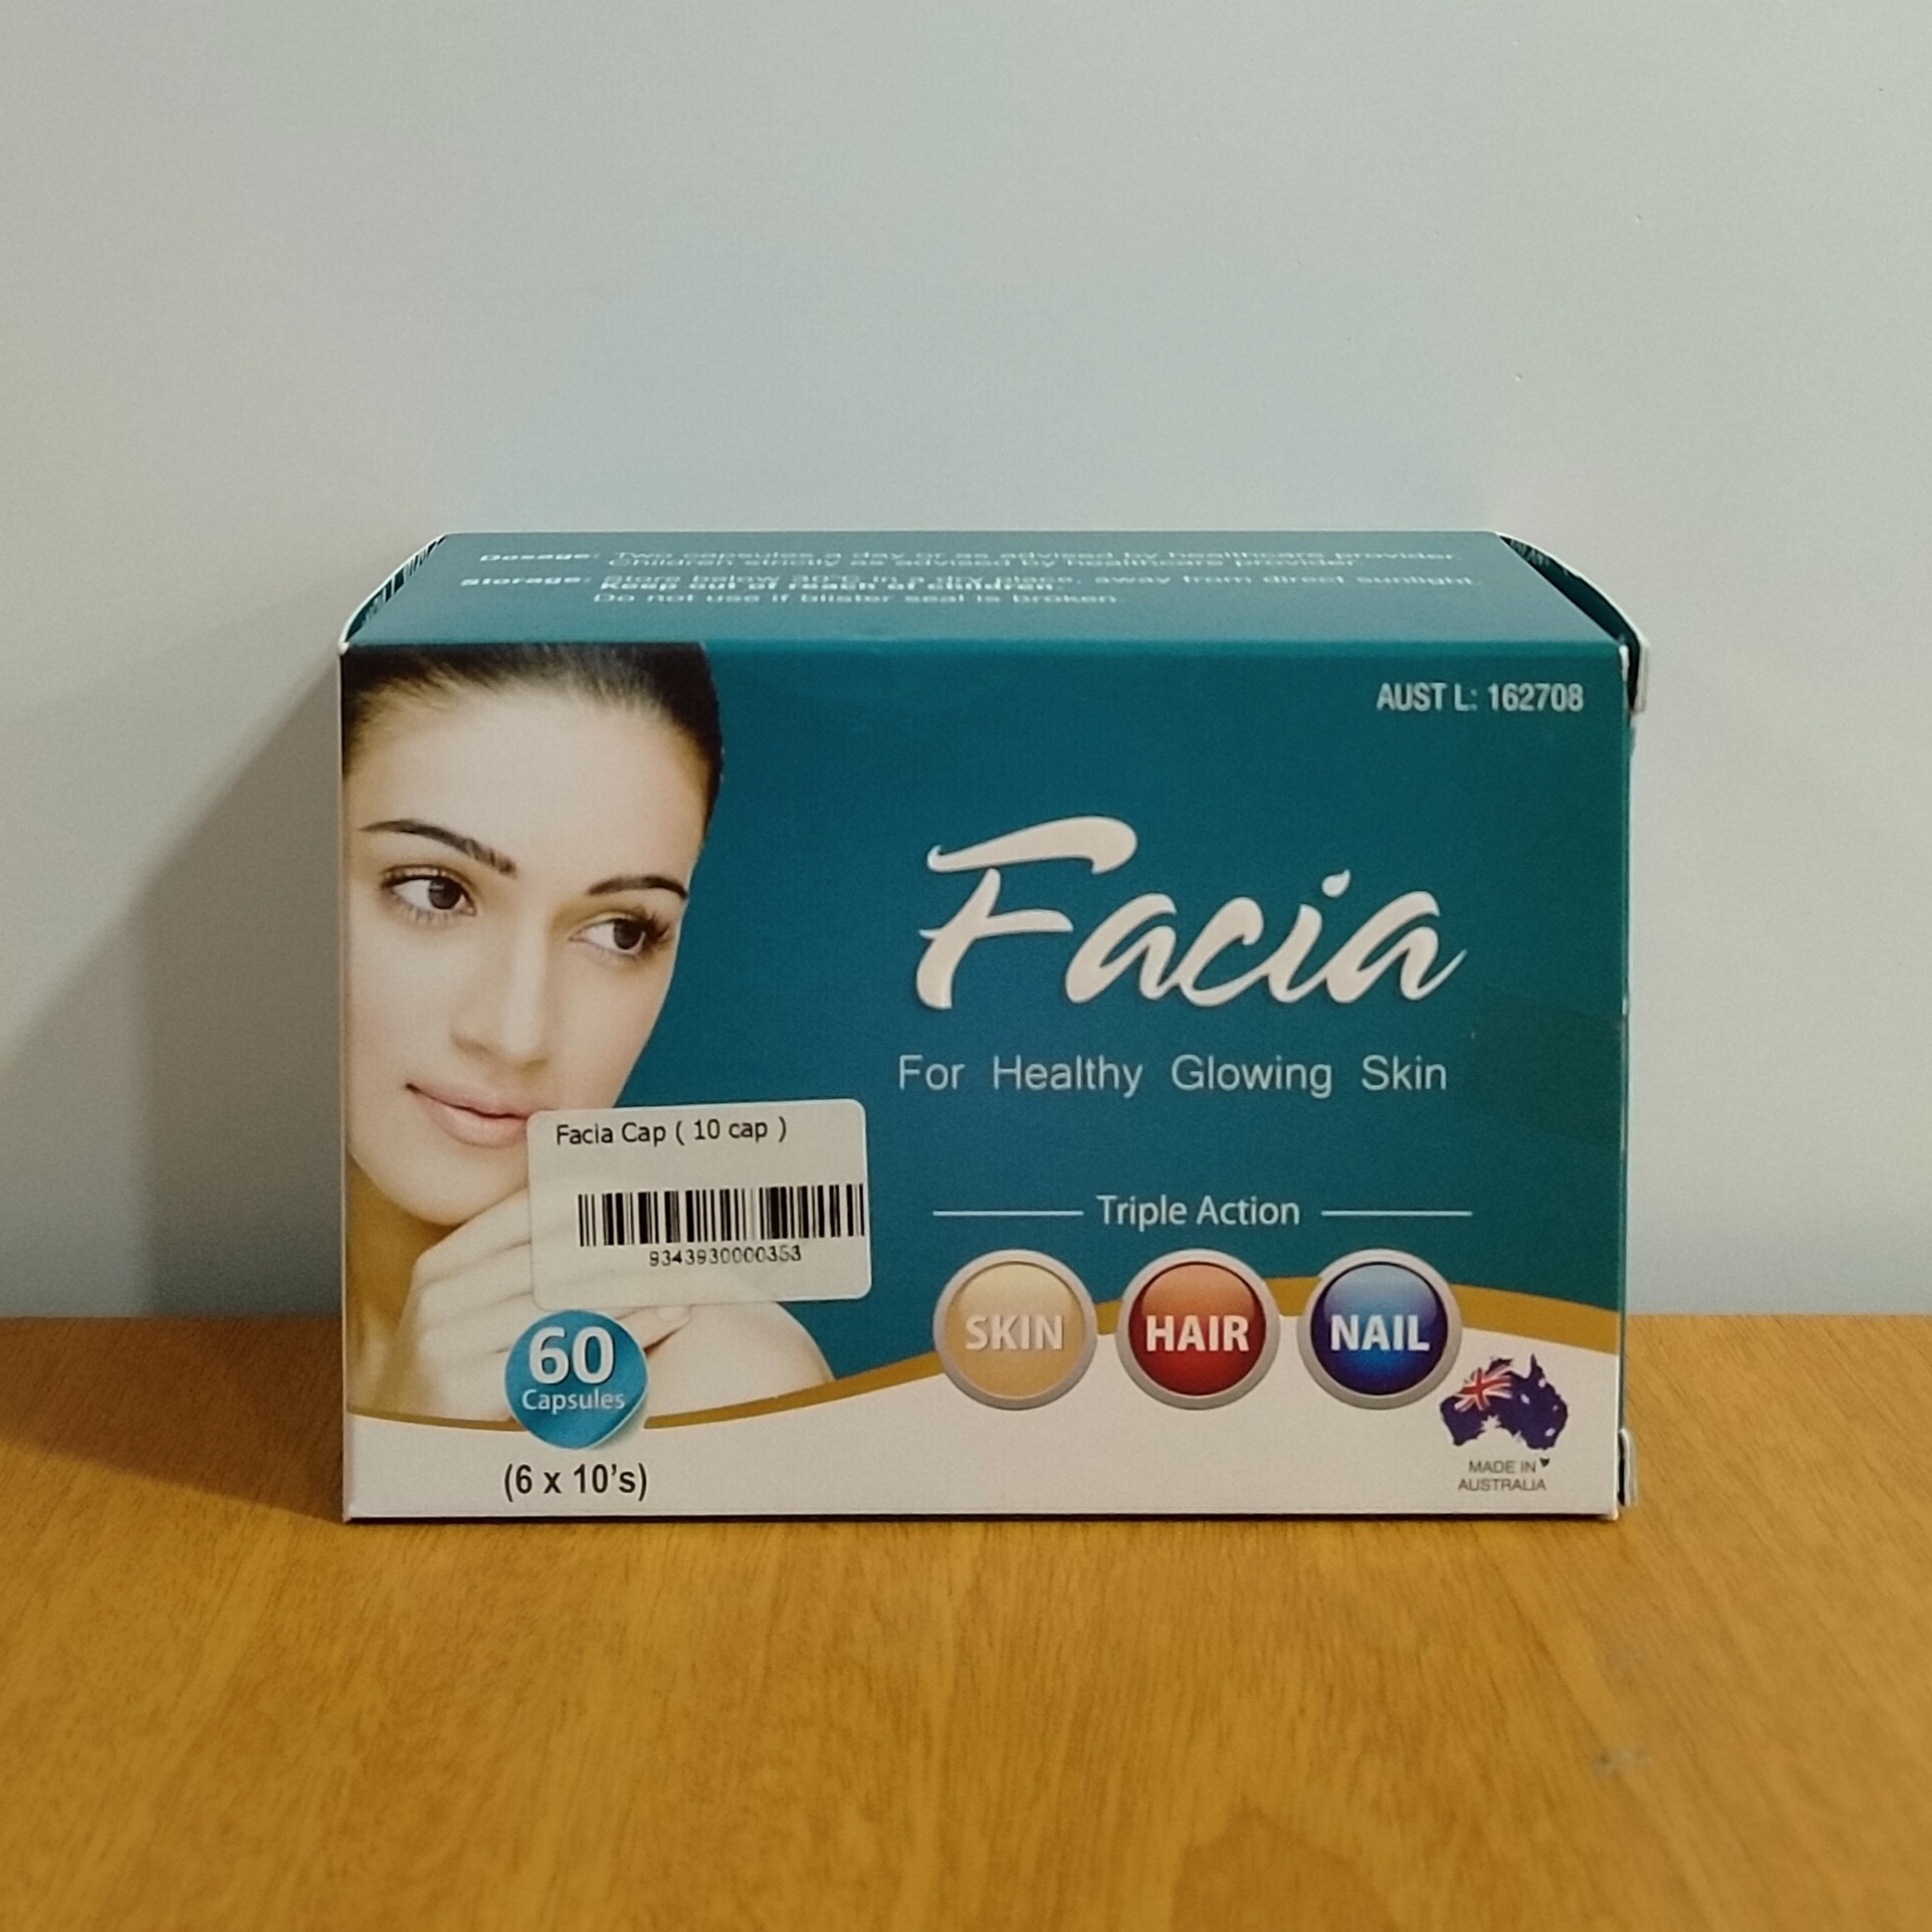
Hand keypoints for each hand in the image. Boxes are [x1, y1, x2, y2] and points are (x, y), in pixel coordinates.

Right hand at [375, 1192, 692, 1421]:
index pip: (523, 1212)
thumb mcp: (466, 1305)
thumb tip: (596, 1205)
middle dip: (623, 1242)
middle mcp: (440, 1298)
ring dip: (634, 1286)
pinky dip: (623, 1334)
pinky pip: (564, 1355)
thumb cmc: (454, 1368)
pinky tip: (664, 1317)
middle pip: (551, 1256)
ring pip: (565, 1303)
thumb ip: (519, 1262)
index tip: (645, 1184)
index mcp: (440, 1265)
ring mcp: (449, 1345)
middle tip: (681, 1228)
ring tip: (686, 1270)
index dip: (588, 1195)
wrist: (398, 1450)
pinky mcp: (468, 1392)